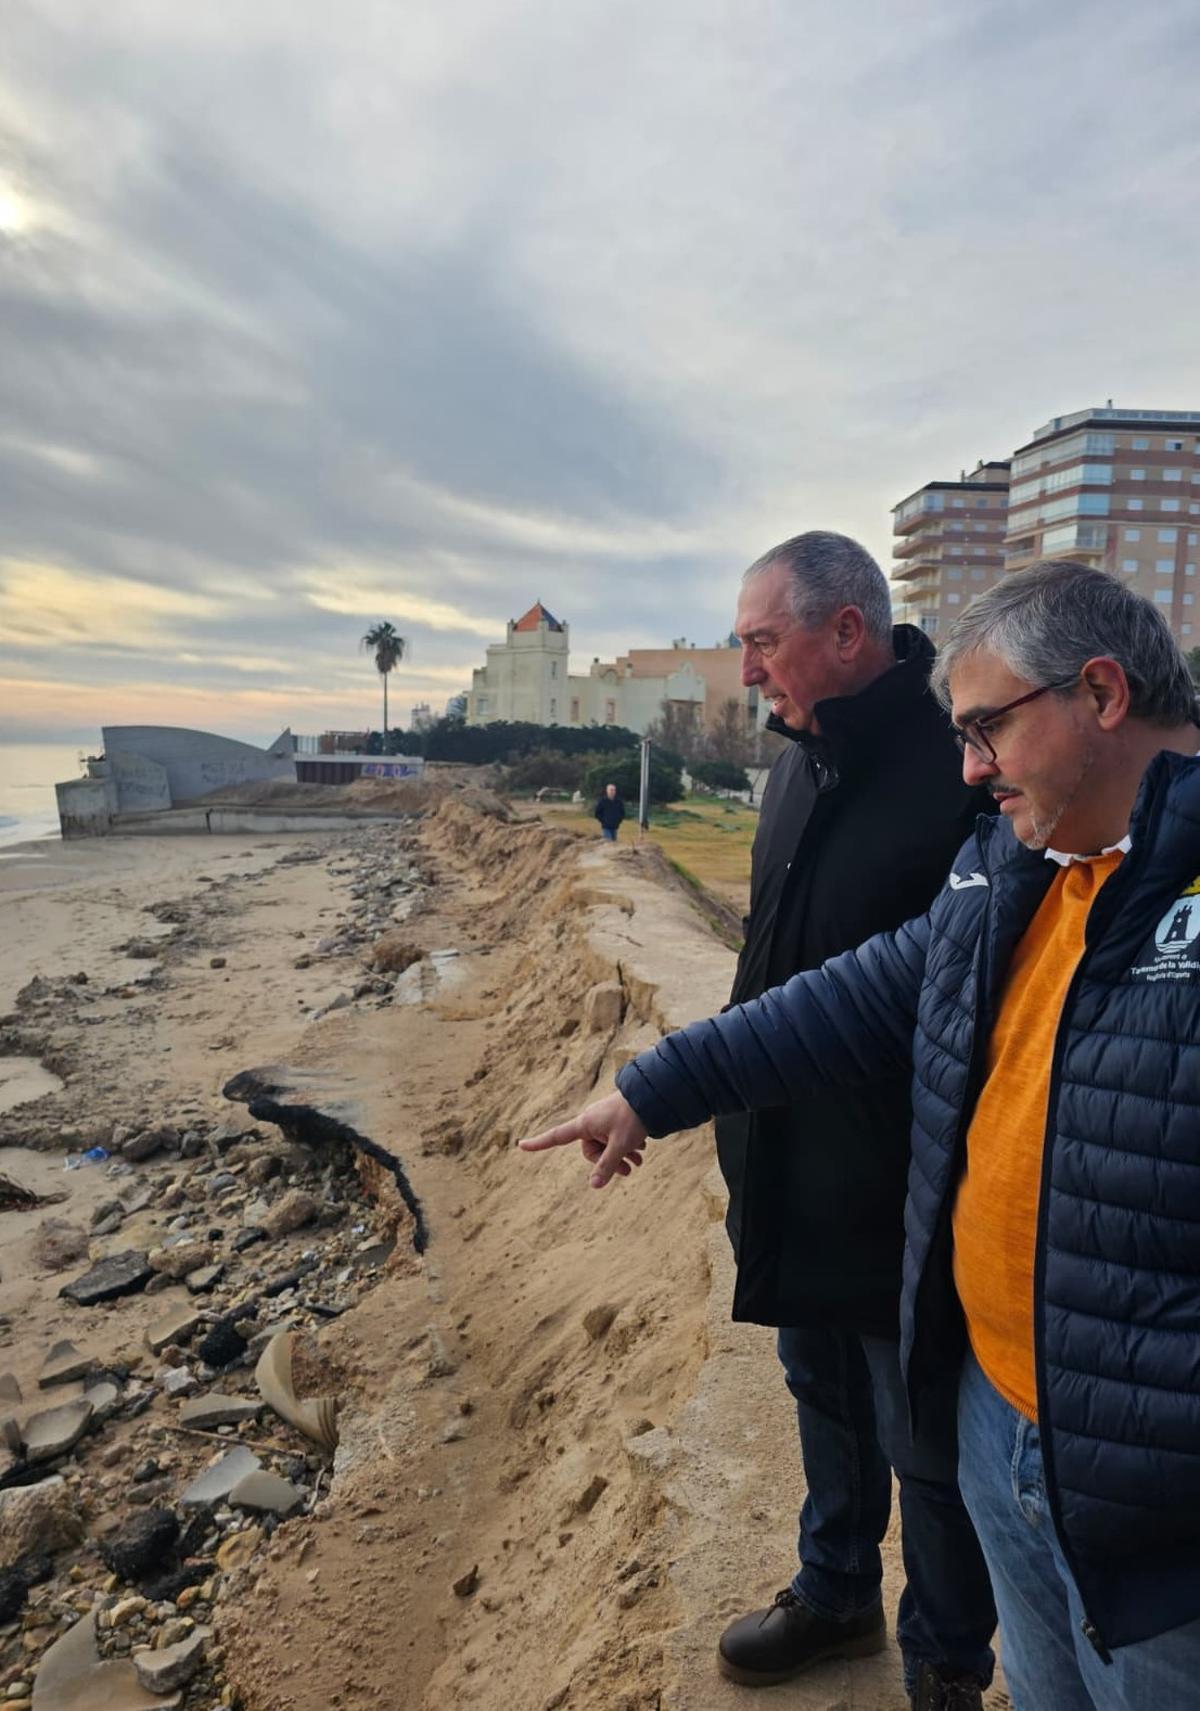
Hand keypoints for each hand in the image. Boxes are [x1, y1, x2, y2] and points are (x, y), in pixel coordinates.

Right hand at [518, 1090, 648, 1188]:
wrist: (653, 1096)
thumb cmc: (634, 1118)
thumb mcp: (620, 1145)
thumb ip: (607, 1166)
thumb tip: (593, 1186)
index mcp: (585, 1124)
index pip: (556, 1136)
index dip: (539, 1143)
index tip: (521, 1145)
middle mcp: (591, 1121)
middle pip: (591, 1150)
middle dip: (609, 1161)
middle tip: (630, 1169)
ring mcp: (603, 1119)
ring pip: (606, 1146)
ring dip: (621, 1155)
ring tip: (639, 1162)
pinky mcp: (615, 1119)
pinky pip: (614, 1138)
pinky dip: (626, 1146)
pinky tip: (642, 1149)